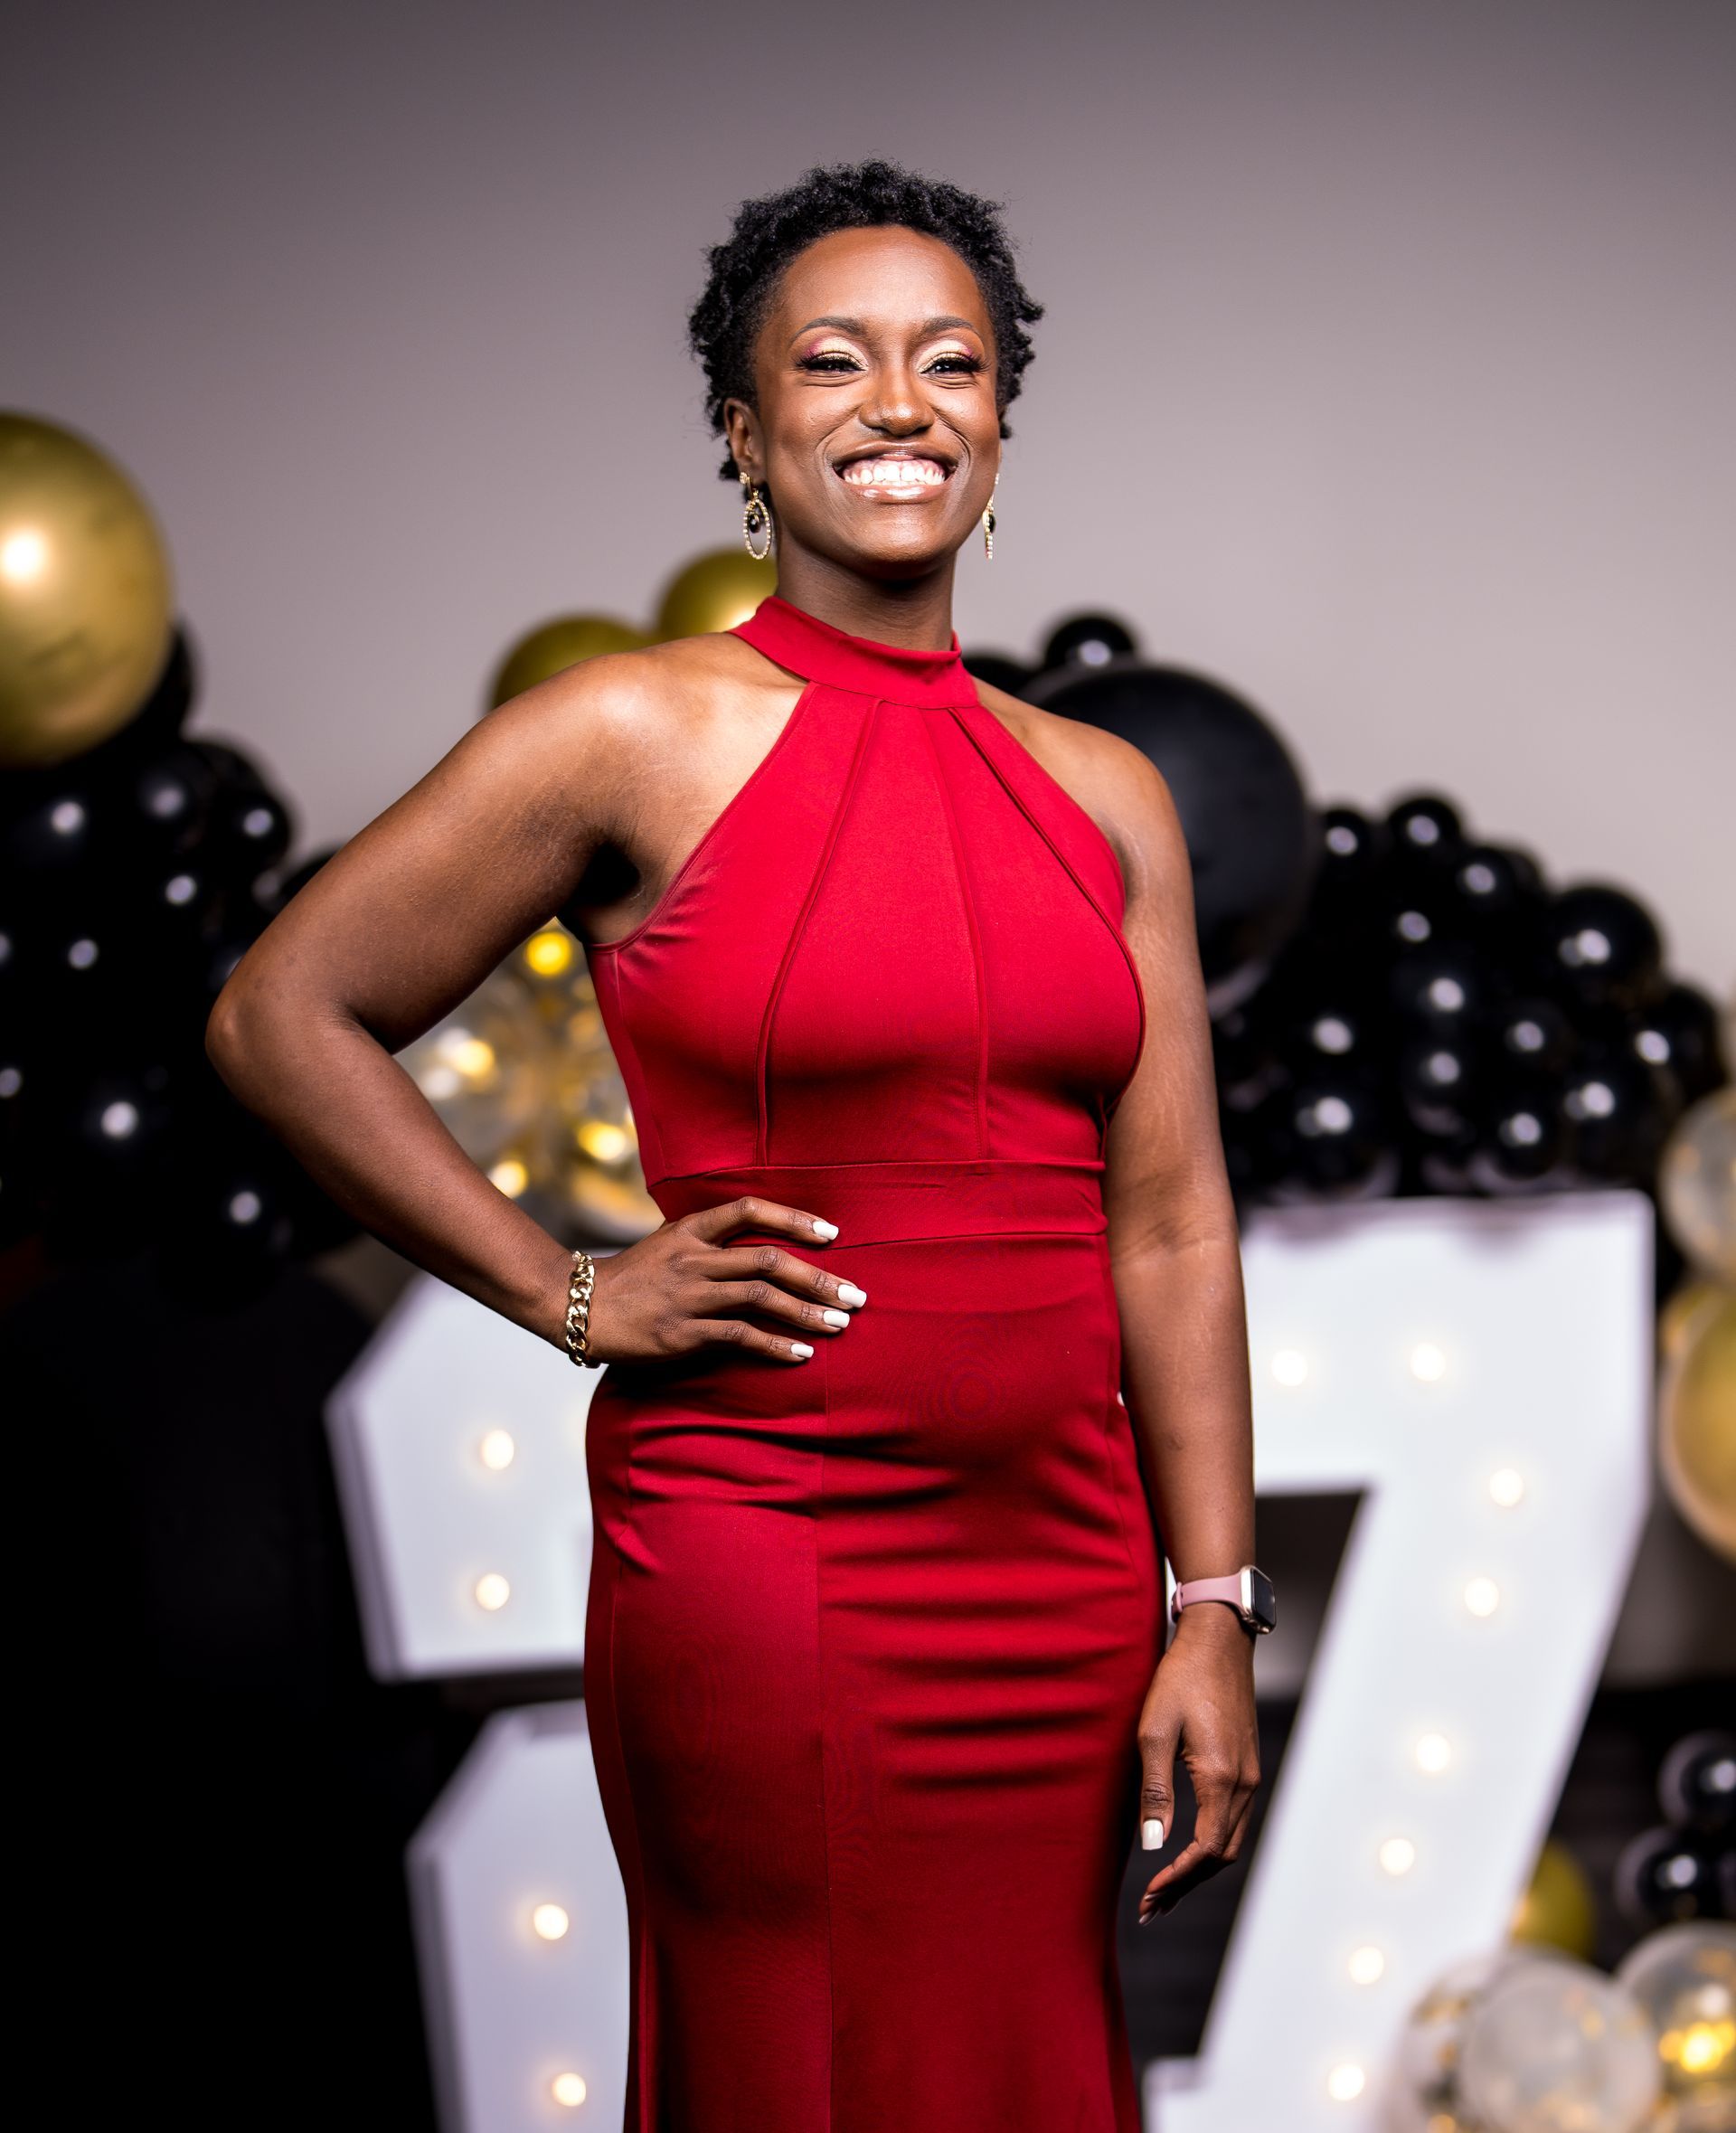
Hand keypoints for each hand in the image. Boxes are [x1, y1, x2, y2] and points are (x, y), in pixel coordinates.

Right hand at [585, 1195, 865, 1365]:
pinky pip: (740, 1336)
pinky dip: (776, 1345)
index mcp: (690, 1230)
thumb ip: (709, 1239)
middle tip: (855, 1293)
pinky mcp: (684, 1333)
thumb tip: (759, 1239)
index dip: (794, 1218)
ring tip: (840, 1323)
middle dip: (818, 1276)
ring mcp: (689, 1296)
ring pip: (761, 1297)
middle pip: (767, 1259)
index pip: (749, 1210)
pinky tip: (802, 1354)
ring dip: (806, 1311)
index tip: (831, 1233)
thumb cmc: (632, 1277)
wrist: (580, 1306)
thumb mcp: (668, 1242)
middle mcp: (694, 1258)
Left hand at [1133, 1603, 1260, 1923]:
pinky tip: (1186, 1848)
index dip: (1177, 1880)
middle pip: (1222, 1856)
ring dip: (1199, 1869)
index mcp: (1222, 1778)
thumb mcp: (1155, 1729)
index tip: (1148, 1898)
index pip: (1205, 1851)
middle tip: (1150, 1908)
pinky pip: (1234, 1820)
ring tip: (1164, 1889)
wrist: (1217, 1639)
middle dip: (1187, 1885)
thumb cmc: (1181, 1678)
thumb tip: (1153, 1846)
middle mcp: (1245, 1784)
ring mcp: (1251, 1774)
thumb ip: (1155, 1789)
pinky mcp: (1247, 1765)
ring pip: (1231, 1841)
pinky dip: (1211, 1844)